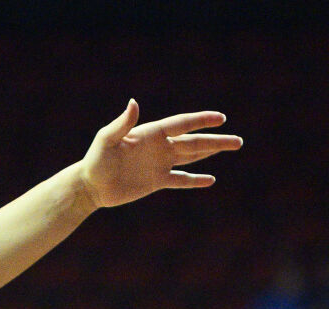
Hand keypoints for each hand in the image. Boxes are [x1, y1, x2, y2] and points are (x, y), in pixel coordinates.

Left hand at [77, 101, 240, 209]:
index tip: (221, 118)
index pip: (182, 124)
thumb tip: (133, 103)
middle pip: (194, 142)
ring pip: (191, 157)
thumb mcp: (107, 140)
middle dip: (216, 141)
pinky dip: (194, 180)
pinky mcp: (155, 182)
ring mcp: (159, 164)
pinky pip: (179, 180)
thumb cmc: (95, 160)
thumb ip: (122, 123)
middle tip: (238, 141)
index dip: (201, 121)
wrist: (90, 185)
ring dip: (211, 153)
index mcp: (152, 133)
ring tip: (232, 147)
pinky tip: (210, 180)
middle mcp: (160, 147)